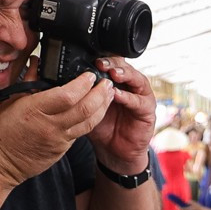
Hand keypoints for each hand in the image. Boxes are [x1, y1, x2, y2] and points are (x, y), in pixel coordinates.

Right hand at [0, 69, 112, 187]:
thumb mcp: (10, 102)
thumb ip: (30, 82)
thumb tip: (39, 63)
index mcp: (35, 110)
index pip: (67, 95)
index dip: (83, 84)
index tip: (89, 75)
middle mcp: (50, 126)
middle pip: (85, 109)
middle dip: (100, 94)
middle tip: (106, 83)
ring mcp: (58, 140)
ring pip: (89, 123)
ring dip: (102, 107)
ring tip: (108, 94)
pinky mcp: (62, 150)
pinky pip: (80, 133)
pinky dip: (90, 120)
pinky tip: (94, 111)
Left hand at [87, 57, 156, 177]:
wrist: (115, 151)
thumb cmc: (103, 128)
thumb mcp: (87, 107)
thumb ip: (81, 94)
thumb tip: (62, 81)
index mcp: (116, 82)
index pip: (112, 63)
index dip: (103, 59)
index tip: (90, 58)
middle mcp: (130, 86)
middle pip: (126, 67)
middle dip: (113, 63)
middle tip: (101, 63)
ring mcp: (141, 97)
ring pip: (137, 79)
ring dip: (125, 75)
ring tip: (112, 74)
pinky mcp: (148, 111)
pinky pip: (139, 102)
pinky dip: (129, 97)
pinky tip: (118, 95)